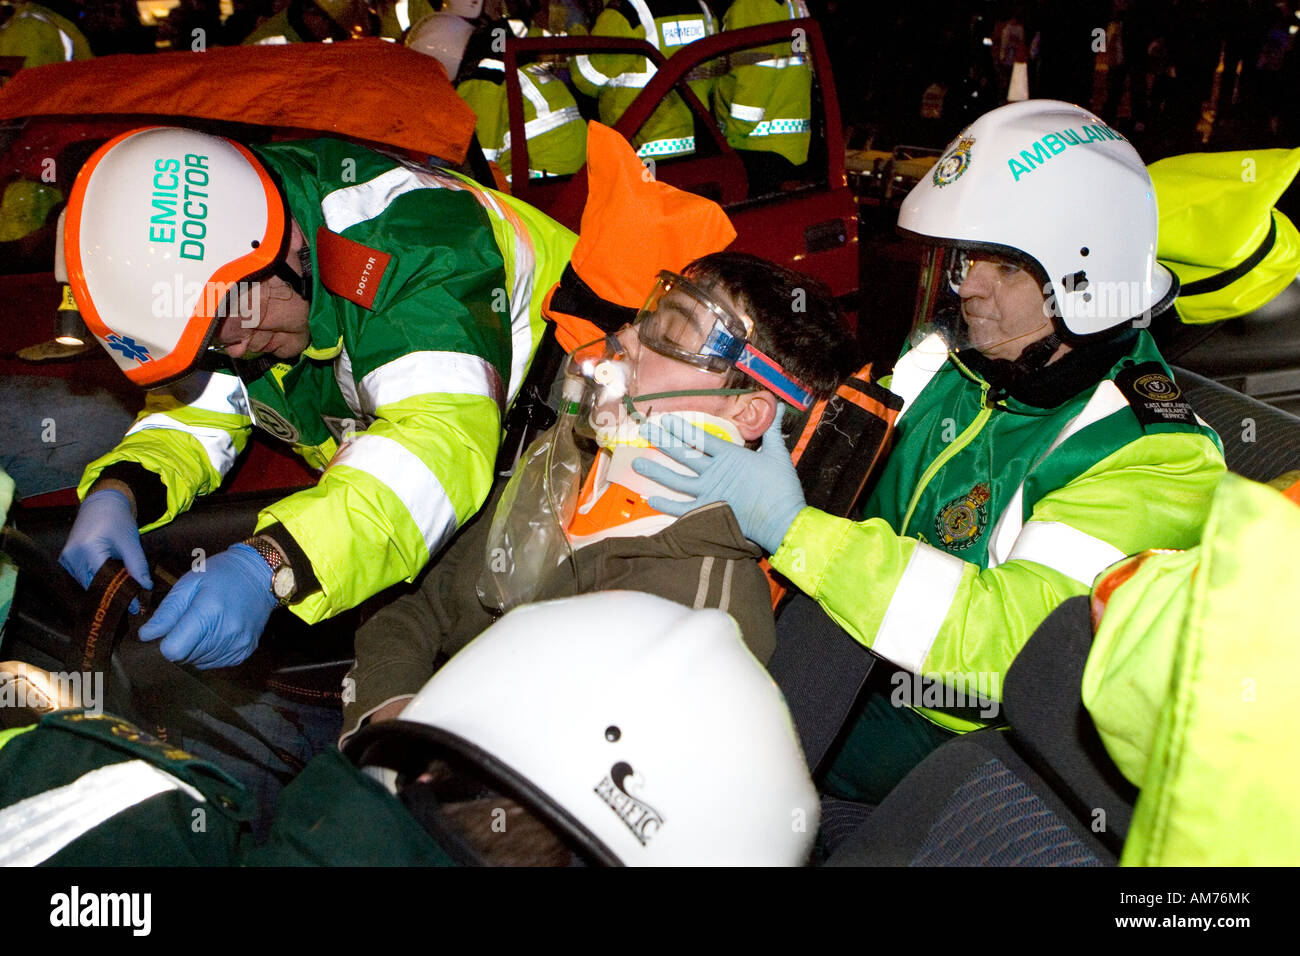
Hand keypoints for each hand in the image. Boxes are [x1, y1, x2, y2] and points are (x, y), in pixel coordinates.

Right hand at [59, 488, 150, 611]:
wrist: (101, 504)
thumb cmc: (117, 520)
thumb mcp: (131, 542)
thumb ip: (137, 565)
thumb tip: (145, 587)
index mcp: (87, 549)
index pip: (104, 580)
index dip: (120, 594)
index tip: (134, 607)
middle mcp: (72, 556)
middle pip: (94, 585)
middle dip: (113, 593)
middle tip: (132, 604)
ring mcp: (67, 559)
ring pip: (88, 583)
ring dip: (105, 588)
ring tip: (125, 594)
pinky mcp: (67, 560)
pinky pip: (83, 577)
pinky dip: (97, 580)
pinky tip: (112, 582)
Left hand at [138, 543, 276, 669]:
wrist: (261, 575)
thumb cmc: (221, 574)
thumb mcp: (189, 583)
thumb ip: (167, 611)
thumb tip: (146, 636)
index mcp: (209, 612)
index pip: (174, 650)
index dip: (165, 642)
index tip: (171, 628)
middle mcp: (226, 633)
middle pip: (185, 657)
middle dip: (180, 643)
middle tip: (189, 621)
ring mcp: (238, 644)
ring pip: (199, 662)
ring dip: (194, 649)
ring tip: (205, 625)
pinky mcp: (245, 652)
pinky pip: (215, 663)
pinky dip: (210, 652)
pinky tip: (216, 633)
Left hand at [633, 406, 805, 553]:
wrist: (782, 519)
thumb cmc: (781, 487)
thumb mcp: (778, 455)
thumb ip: (772, 432)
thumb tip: (780, 408)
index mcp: (730, 455)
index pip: (699, 438)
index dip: (681, 428)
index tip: (666, 420)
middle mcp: (714, 471)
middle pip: (683, 454)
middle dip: (663, 441)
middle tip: (645, 431)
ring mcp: (708, 492)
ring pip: (676, 479)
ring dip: (656, 472)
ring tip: (636, 464)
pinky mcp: (708, 512)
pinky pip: (682, 508)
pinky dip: (666, 505)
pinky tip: (650, 499)